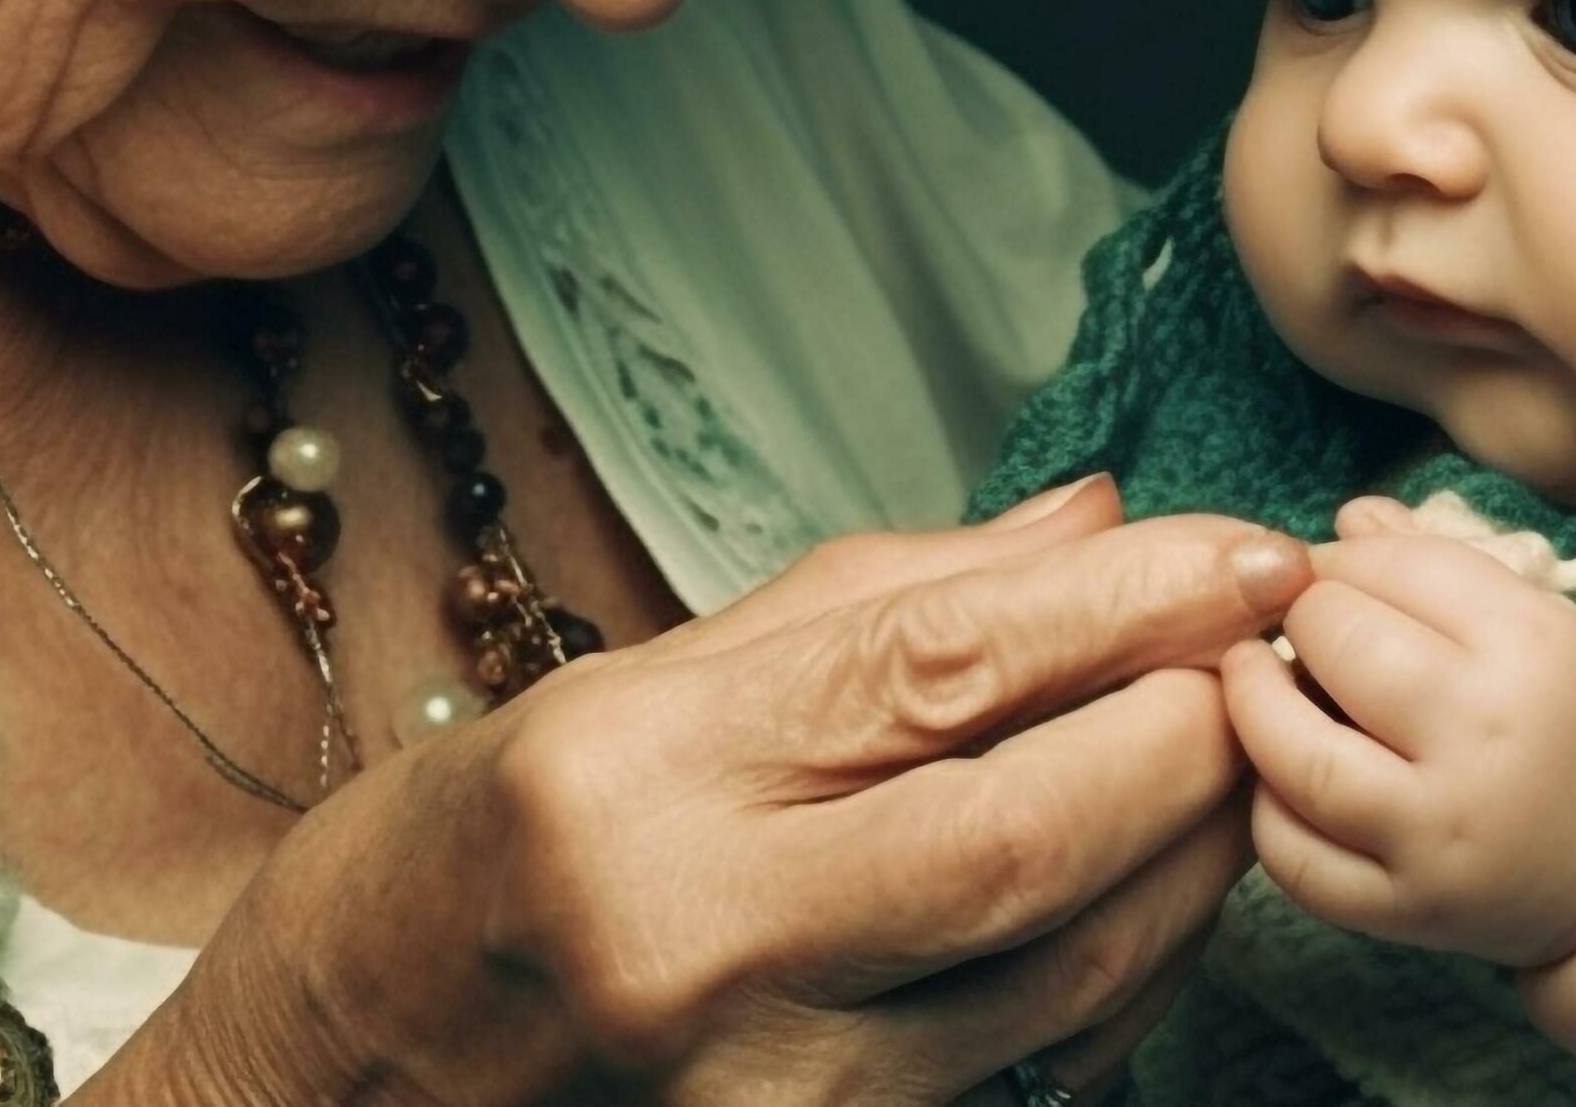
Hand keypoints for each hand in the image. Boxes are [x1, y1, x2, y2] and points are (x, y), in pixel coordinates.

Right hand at [91, 476, 1306, 1105]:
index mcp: (636, 778)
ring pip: (1062, 970)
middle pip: (1030, 833)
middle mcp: (697, 943)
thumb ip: (870, 604)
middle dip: (1187, 737)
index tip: (1245, 550)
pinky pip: (1028, 1069)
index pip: (937, 666)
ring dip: (1187, 862)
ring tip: (1226, 764)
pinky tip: (1144, 902)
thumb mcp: (620, 689)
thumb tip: (1090, 525)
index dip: (1124, 603)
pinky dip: (1118, 978)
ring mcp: (760, 1094)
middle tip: (1257, 661)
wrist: (318, 1099)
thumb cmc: (446, 876)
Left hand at [1220, 496, 1575, 967]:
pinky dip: (1267, 808)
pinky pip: (1295, 856)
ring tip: (1256, 679)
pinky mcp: (1409, 910)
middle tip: (1301, 624)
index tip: (1334, 572)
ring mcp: (1443, 834)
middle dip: (1303, 616)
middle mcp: (1488, 738)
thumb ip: (1444, 565)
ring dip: (1255, 702)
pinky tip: (1279, 774)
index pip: (1393, 566)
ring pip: (1296, 752)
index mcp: (1536, 649)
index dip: (1342, 558)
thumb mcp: (1553, 624)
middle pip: (1338, 640)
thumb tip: (1347, 519)